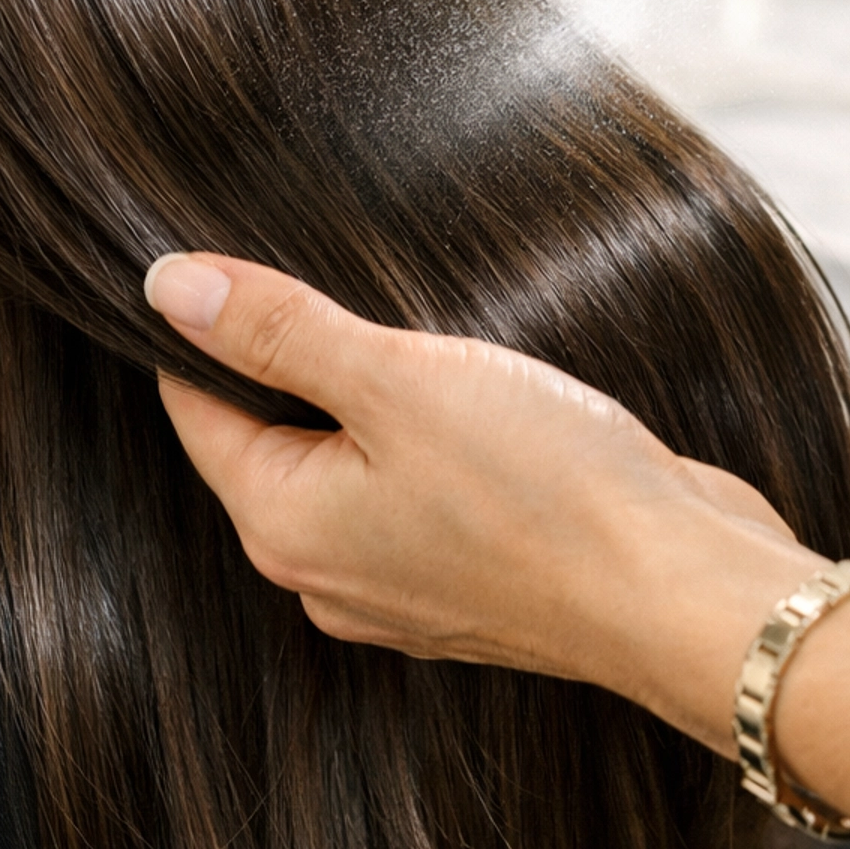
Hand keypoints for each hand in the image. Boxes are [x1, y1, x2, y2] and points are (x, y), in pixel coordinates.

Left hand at [144, 253, 817, 754]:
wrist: (684, 592)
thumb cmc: (545, 490)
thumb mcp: (400, 381)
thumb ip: (281, 332)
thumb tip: (165, 287)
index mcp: (285, 526)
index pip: (198, 407)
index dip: (211, 323)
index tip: (247, 256)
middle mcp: (327, 573)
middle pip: (273, 438)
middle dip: (300, 361)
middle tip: (349, 285)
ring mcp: (404, 587)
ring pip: (354, 465)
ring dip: (380, 403)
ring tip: (433, 346)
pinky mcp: (474, 581)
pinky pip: (421, 496)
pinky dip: (437, 446)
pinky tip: (490, 406)